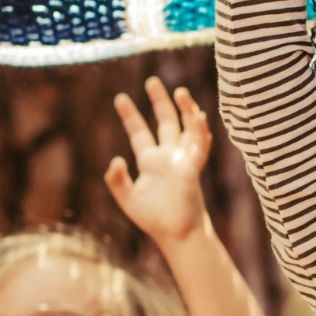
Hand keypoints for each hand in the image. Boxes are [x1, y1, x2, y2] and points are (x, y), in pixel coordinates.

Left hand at [105, 77, 214, 243]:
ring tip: (180, 92)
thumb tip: (115, 159)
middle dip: (159, 101)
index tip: (120, 98)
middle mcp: (168, 156)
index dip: (130, 115)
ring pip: (186, 128)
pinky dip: (200, 132)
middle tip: (152, 81)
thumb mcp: (127, 198)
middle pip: (165, 122)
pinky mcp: (193, 169)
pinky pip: (199, 146)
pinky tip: (199, 116)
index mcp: (151, 161)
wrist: (176, 234)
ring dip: (186, 110)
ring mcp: (182, 160)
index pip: (139, 132)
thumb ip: (117, 180)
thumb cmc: (154, 219)